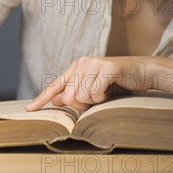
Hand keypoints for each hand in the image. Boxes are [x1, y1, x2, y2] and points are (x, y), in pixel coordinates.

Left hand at [26, 56, 152, 110]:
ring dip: (95, 100)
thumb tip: (58, 100)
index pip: (56, 85)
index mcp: (77, 67)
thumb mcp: (95, 90)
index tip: (29, 110)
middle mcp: (83, 62)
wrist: (143, 72)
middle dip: (83, 103)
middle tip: (99, 97)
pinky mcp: (107, 67)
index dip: (42, 98)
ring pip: (82, 96)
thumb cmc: (119, 82)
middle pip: (70, 96)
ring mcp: (94, 63)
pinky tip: (110, 89)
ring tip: (106, 92)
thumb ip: (76, 94)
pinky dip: (102, 97)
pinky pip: (95, 92)